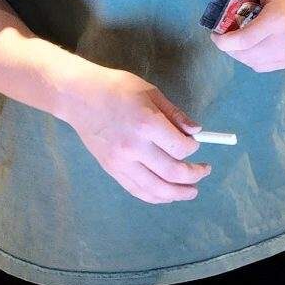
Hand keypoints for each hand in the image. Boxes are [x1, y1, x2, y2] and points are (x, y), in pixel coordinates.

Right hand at [62, 67, 211, 203]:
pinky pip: (137, 190)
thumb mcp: (150, 92)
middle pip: (171, 172)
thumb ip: (174, 114)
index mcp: (147, 124)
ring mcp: (121, 163)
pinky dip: (155, 196)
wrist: (79, 97)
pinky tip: (167, 195)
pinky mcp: (112, 170)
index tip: (197, 145)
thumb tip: (195, 131)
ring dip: (177, 194)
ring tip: (191, 191)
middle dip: (193, 175)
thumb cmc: (117, 88)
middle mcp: (135, 148)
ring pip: (155, 189)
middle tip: (204, 171)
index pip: (180, 147)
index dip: (194, 149)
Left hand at [210, 0, 284, 72]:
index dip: (224, 42)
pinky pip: (263, 66)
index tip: (214, 34)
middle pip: (247, 54)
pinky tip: (251, 46)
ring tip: (236, 41)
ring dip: (239, 54)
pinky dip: (251, 59)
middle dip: (229, 48)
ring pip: (254, 63)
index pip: (245, 39)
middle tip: (223, 37)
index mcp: (278, 18)